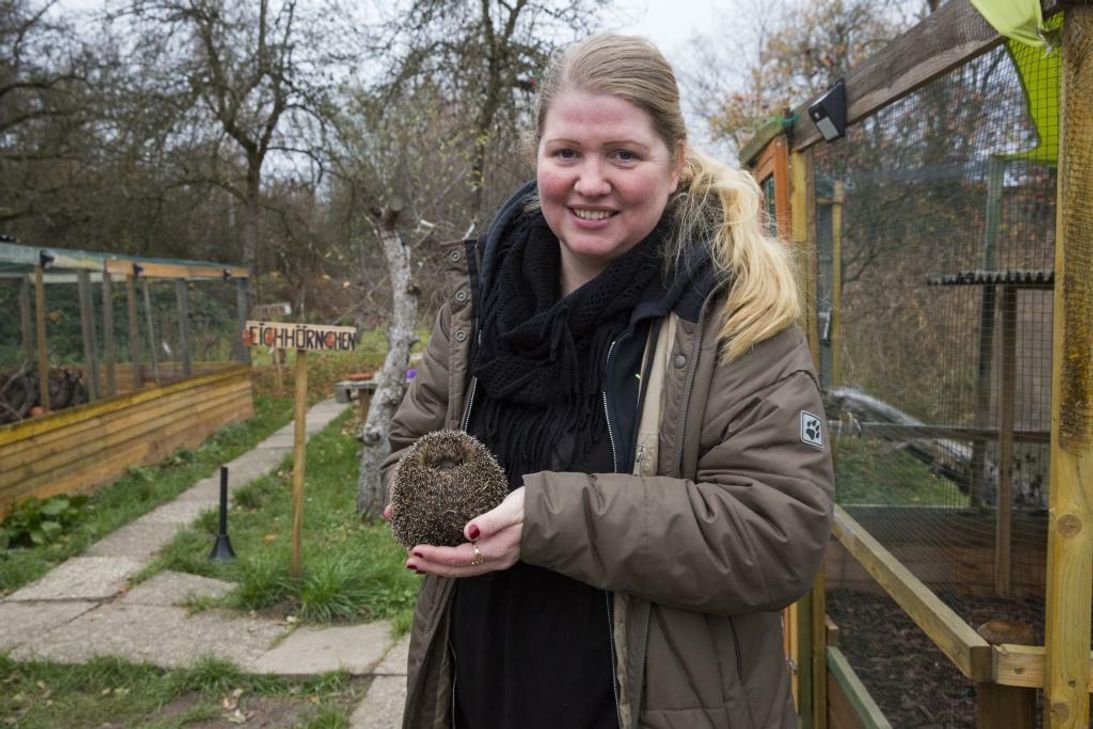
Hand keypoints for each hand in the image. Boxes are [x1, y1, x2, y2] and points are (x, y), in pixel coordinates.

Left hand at [406, 487, 524, 577]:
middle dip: (431, 566)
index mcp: (495, 549)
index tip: (414, 549)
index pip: (457, 556)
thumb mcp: (512, 509)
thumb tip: (468, 531)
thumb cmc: (532, 507)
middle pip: (456, 569)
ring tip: (417, 563)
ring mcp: (497, 560)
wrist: (554, 516)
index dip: (435, 555)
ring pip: (461, 570)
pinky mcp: (498, 556)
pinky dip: (450, 564)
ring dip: (438, 568)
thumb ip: (491, 521)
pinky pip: (468, 565)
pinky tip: (441, 560)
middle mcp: (494, 560)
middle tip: (408, 561)